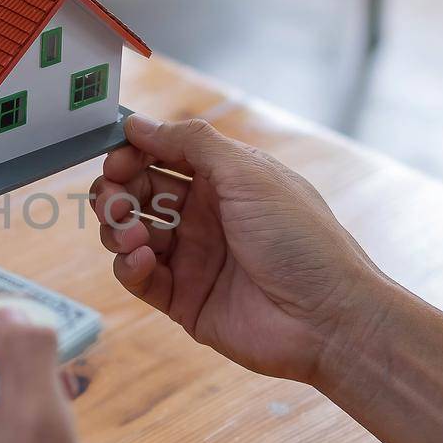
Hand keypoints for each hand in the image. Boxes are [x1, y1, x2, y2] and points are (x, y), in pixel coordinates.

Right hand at [91, 114, 395, 384]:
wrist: (327, 319)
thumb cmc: (300, 240)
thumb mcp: (248, 174)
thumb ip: (190, 144)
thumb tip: (139, 124)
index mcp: (223, 180)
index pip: (161, 156)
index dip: (133, 155)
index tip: (115, 159)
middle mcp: (204, 216)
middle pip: (138, 194)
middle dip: (117, 192)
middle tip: (114, 200)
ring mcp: (192, 258)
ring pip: (130, 234)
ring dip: (119, 228)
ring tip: (133, 235)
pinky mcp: (183, 299)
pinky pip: (139, 277)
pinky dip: (130, 266)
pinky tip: (143, 260)